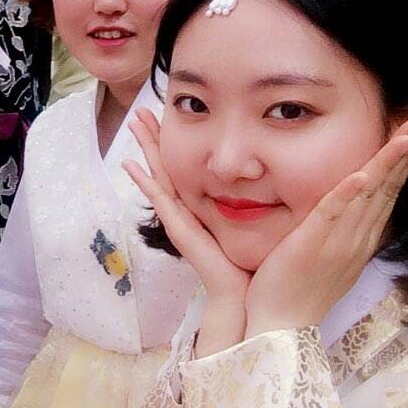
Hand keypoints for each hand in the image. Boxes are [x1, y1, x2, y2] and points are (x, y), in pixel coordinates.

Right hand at [124, 108, 250, 355]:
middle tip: (139, 110)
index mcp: (205, 205)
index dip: (176, 141)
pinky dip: (143, 182)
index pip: (188, 166)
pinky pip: (159, 199)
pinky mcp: (179, 229)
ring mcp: (180, 218)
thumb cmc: (257, 262)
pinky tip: (129, 165)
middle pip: (167, 164)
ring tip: (132, 124)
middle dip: (154, 137)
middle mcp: (188, 209)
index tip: (170, 114)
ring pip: (159, 174)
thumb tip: (278, 173)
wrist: (246, 297)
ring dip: (145, 149)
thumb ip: (263, 199)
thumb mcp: (261, 220)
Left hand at [245, 119, 407, 337]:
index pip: (384, 195)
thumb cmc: (294, 287)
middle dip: (403, 156)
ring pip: (368, 196)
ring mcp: (337, 243)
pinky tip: (362, 173)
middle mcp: (356, 239)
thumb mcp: (322, 252)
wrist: (279, 323)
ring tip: (405, 137)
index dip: (399, 166)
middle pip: (385, 190)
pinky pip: (332, 215)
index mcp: (359, 240)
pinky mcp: (312, 245)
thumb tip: (336, 206)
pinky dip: (348, 193)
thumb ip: (331, 228)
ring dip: (386, 164)